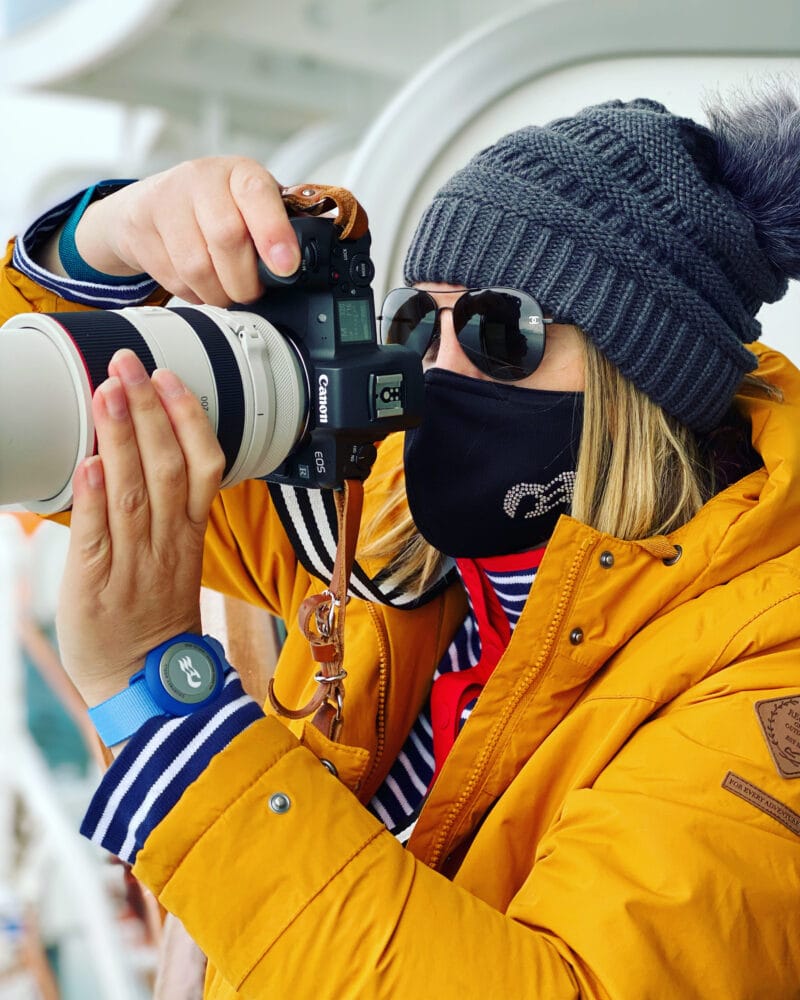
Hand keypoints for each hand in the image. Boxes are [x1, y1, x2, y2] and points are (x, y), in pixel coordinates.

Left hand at [55, 349, 224, 708]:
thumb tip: (136, 456)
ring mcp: (134, 560)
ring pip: (133, 490)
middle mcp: (167, 540)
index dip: (188, 418)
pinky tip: (90, 462)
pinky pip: (99, 535)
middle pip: (166, 465)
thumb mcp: (174, 557)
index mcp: (188, 531)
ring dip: (122, 437)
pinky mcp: (98, 582)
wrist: (144, 679)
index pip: (201, 464)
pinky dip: (95, 498)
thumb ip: (163, 508)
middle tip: (129, 364)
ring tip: (107, 392)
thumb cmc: (154, 614)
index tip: (170, 377)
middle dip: (149, 410)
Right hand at [74, 157, 300, 304]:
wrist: (150, 202)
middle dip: (245, 281)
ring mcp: (166, 201)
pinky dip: (193, 294)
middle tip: (251, 293)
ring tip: (226, 292)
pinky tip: (200, 285)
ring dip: (218, 293)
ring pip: (197, 267)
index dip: (273, 233)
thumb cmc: (214, 207)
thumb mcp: (251, 205)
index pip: (257, 195)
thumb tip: (310, 260)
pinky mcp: (140, 227)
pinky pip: (173, 278)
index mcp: (238, 172)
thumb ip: (281, 226)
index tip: (286, 266)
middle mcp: (200, 179)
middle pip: (227, 239)